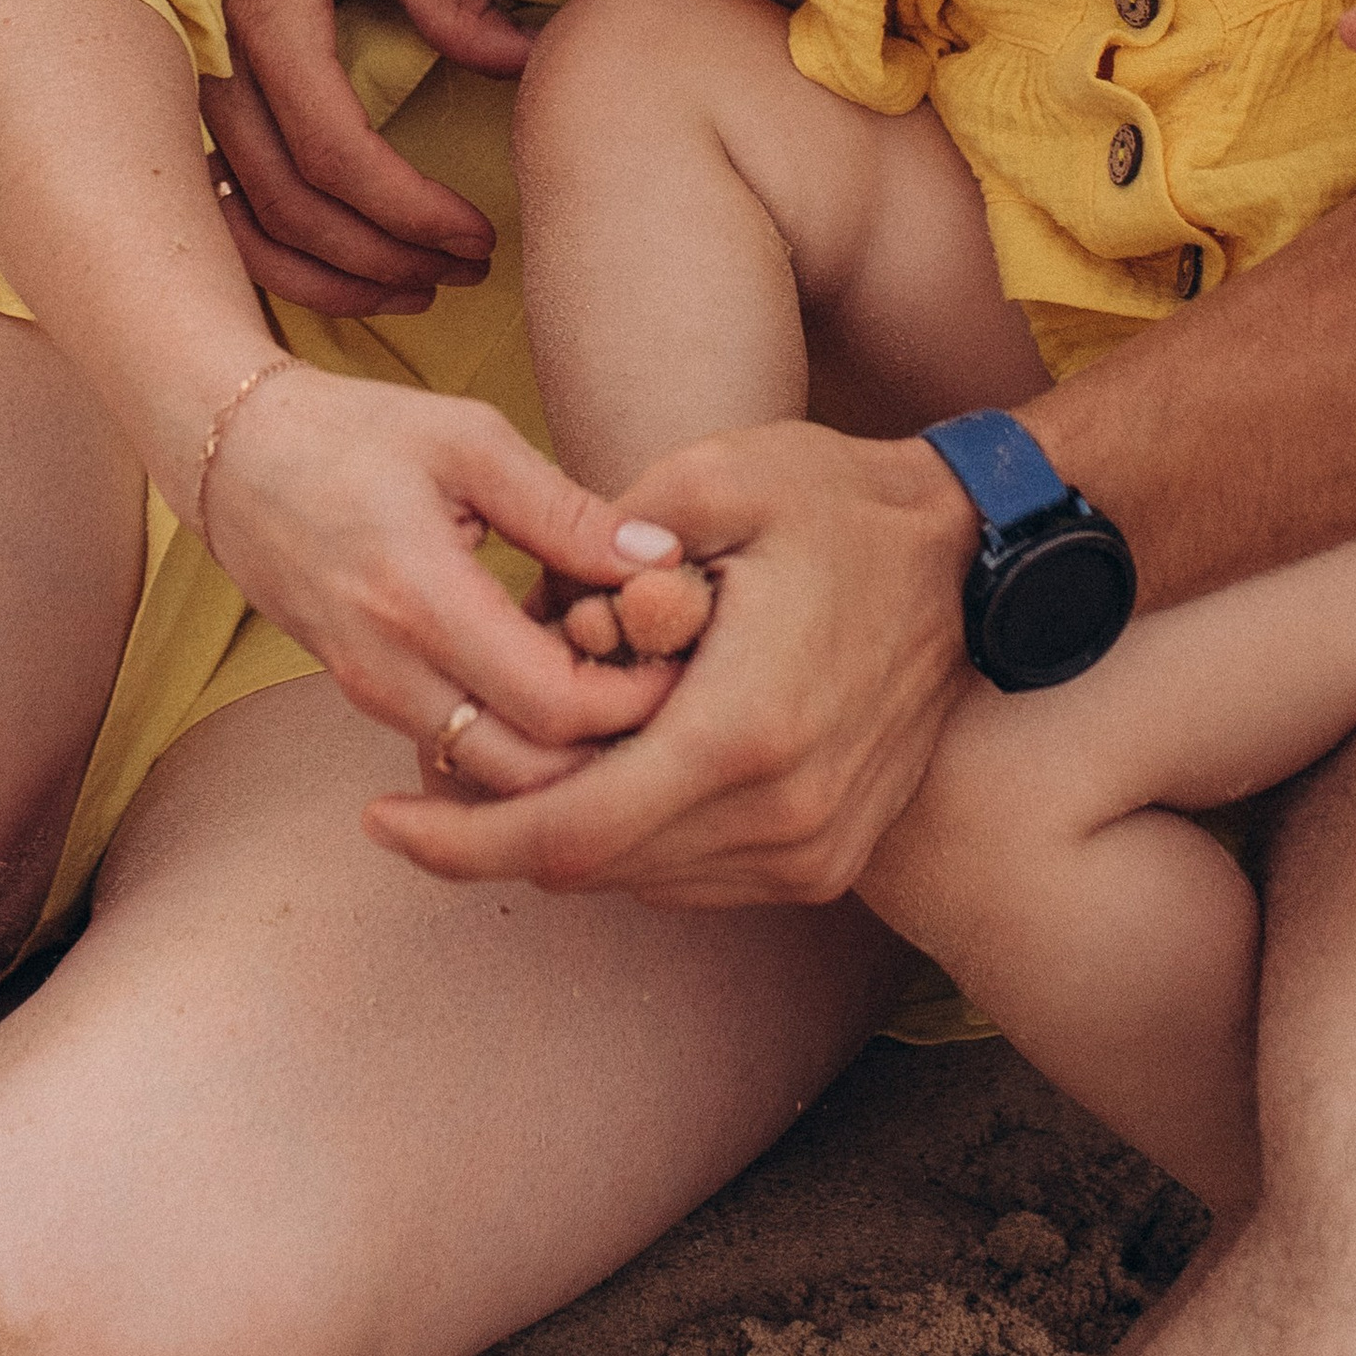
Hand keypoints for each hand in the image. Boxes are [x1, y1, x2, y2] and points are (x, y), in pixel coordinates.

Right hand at [198, 358, 690, 795]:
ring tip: (619, 682)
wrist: (235, 457)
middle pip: (530, 774)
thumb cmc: (357, 432)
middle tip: (669, 687)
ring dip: (565, 753)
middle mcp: (390, 671)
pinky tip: (560, 681)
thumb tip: (661, 556)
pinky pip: (457, 752)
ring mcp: (372, 696)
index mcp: (421, 600)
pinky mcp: (368, 699)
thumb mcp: (470, 440)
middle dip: (611, 747)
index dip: (634, 698)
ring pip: (493, 778)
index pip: (554, 706)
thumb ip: (565, 509)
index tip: (684, 654)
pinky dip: (518, 740)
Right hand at [204, 0, 524, 318]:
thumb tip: (529, 64)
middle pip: (295, 207)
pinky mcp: (183, 113)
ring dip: (333, 278)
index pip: (339, 154)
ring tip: (417, 288)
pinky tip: (339, 274)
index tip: (478, 235)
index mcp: (267, 20)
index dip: (411, 211)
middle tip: (466, 268)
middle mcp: (213, 72)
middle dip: (386, 257)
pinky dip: (277, 261)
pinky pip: (219, 215)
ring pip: (249, 227)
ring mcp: (188, 99)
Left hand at [362, 419, 982, 907]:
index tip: (381, 817)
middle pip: (593, 868)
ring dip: (563, 835)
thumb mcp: (720, 475)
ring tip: (492, 770)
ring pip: (641, 880)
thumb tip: (528, 615)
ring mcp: (814, 850)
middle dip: (493, 834)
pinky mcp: (831, 858)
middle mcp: (781, 817)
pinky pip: (695, 876)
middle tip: (419, 782)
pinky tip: (590, 776)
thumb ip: (606, 540)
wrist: (974, 556)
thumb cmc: (842, 501)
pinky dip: (631, 837)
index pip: (568, 831)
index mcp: (741, 732)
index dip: (460, 838)